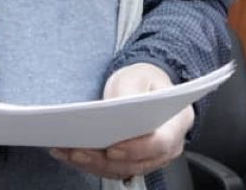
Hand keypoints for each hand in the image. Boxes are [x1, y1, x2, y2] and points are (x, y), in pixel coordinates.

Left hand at [50, 63, 193, 181]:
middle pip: (138, 162)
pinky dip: (89, 164)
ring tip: (67, 152)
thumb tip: (115, 109)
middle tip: (78, 151)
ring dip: (92, 164)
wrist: (144, 86)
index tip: (112, 149)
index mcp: (177, 121)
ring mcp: (152, 157)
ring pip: (122, 169)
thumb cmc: (144, 80)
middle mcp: (169, 145)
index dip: (136, 149)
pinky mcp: (133, 161)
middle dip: (105, 160)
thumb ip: (129, 93)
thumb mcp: (136, 76)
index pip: (160, 143)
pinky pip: (112, 169)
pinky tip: (68, 154)